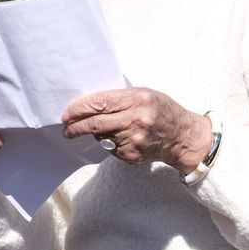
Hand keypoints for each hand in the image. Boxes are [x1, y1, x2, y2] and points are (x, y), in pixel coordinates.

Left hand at [61, 87, 209, 170]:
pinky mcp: (132, 155)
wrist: (182, 136)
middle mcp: (136, 119)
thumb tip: (89, 105)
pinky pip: (112, 148)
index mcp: (138, 99)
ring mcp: (134, 139)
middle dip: (76, 126)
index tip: (67, 113)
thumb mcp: (145, 94)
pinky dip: (111, 143)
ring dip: (96, 134)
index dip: (80, 108)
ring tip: (105, 129)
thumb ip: (120, 98)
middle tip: (66, 128)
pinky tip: (123, 139)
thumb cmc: (163, 111)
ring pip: (102, 136)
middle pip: (96, 123)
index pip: (100, 103)